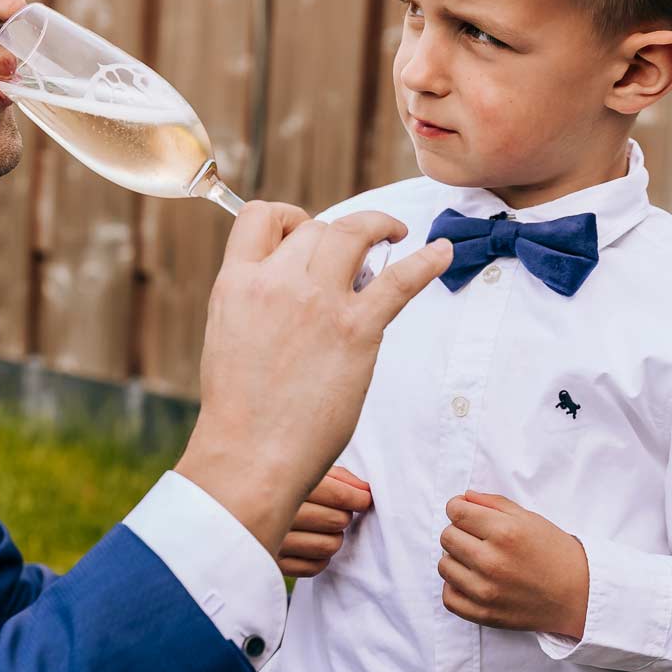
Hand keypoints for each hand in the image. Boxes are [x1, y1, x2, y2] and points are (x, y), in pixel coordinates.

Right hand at [176, 206, 451, 553]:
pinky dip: (427, 259)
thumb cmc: (240, 411)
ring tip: (396, 233)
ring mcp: (319, 302)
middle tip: (352, 255)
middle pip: (316, 228)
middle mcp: (277, 281)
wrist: (250, 455)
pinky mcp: (357, 328)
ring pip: (354, 232)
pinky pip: (400, 279)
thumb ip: (254, 303)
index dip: (287, 217)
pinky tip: (443, 251)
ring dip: (378, 225)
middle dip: (336, 235)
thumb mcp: (227, 335)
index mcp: (236, 283)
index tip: (304, 232)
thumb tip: (285, 288)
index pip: (260, 216)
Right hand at [278, 467, 371, 577]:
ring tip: (325, 527)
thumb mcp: (298, 469)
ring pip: (330, 546)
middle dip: (344, 514)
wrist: (226, 506)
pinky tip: (312, 543)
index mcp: (281, 483)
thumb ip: (335, 476)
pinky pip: (314, 567)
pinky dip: (321, 558)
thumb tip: (365, 490)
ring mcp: (273, 542)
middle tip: (337, 509)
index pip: (337, 494)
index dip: (358, 497)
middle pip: (337, 520)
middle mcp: (275, 513)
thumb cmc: (271, 483)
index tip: (363, 498)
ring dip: (335, 536)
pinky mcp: (272, 563)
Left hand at [438, 492, 588, 639]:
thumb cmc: (555, 553)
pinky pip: (448, 597)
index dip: (458, 508)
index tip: (466, 513)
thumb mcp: (530, 519)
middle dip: (459, 531)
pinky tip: (472, 580)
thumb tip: (463, 498)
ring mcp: (486, 590)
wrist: (578, 595)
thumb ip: (493, 503)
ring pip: (443, 566)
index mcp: (505, 532)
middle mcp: (492, 561)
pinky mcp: (484, 614)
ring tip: (476, 560)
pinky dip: (456, 587)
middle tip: (478, 538)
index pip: (455, 511)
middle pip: (447, 536)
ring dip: (456, 559)